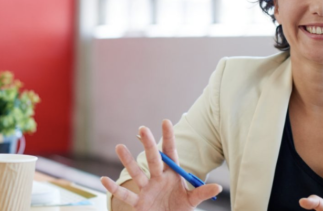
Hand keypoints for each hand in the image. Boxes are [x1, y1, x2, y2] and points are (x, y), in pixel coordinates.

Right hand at [101, 119, 222, 210]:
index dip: (168, 138)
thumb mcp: (191, 202)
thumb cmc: (178, 210)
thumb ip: (201, 193)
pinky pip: (126, 196)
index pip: (170, 153)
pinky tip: (104, 179)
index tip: (165, 121)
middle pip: (153, 160)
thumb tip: (219, 187)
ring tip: (119, 147)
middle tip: (142, 129)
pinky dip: (114, 189)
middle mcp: (158, 179)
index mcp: (172, 176)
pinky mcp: (139, 204)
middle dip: (148, 145)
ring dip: (128, 161)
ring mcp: (147, 190)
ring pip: (137, 174)